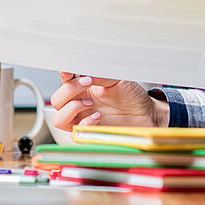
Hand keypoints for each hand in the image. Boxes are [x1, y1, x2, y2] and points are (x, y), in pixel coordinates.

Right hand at [48, 73, 167, 131]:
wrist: (147, 114)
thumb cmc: (132, 96)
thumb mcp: (117, 79)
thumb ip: (99, 74)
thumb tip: (84, 71)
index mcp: (83, 88)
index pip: (64, 81)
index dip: (63, 75)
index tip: (70, 70)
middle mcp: (80, 104)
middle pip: (56, 100)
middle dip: (69, 90)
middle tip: (87, 83)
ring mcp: (83, 120)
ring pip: (58, 119)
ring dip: (71, 108)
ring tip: (90, 103)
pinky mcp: (90, 134)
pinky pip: (75, 132)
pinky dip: (85, 123)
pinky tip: (98, 117)